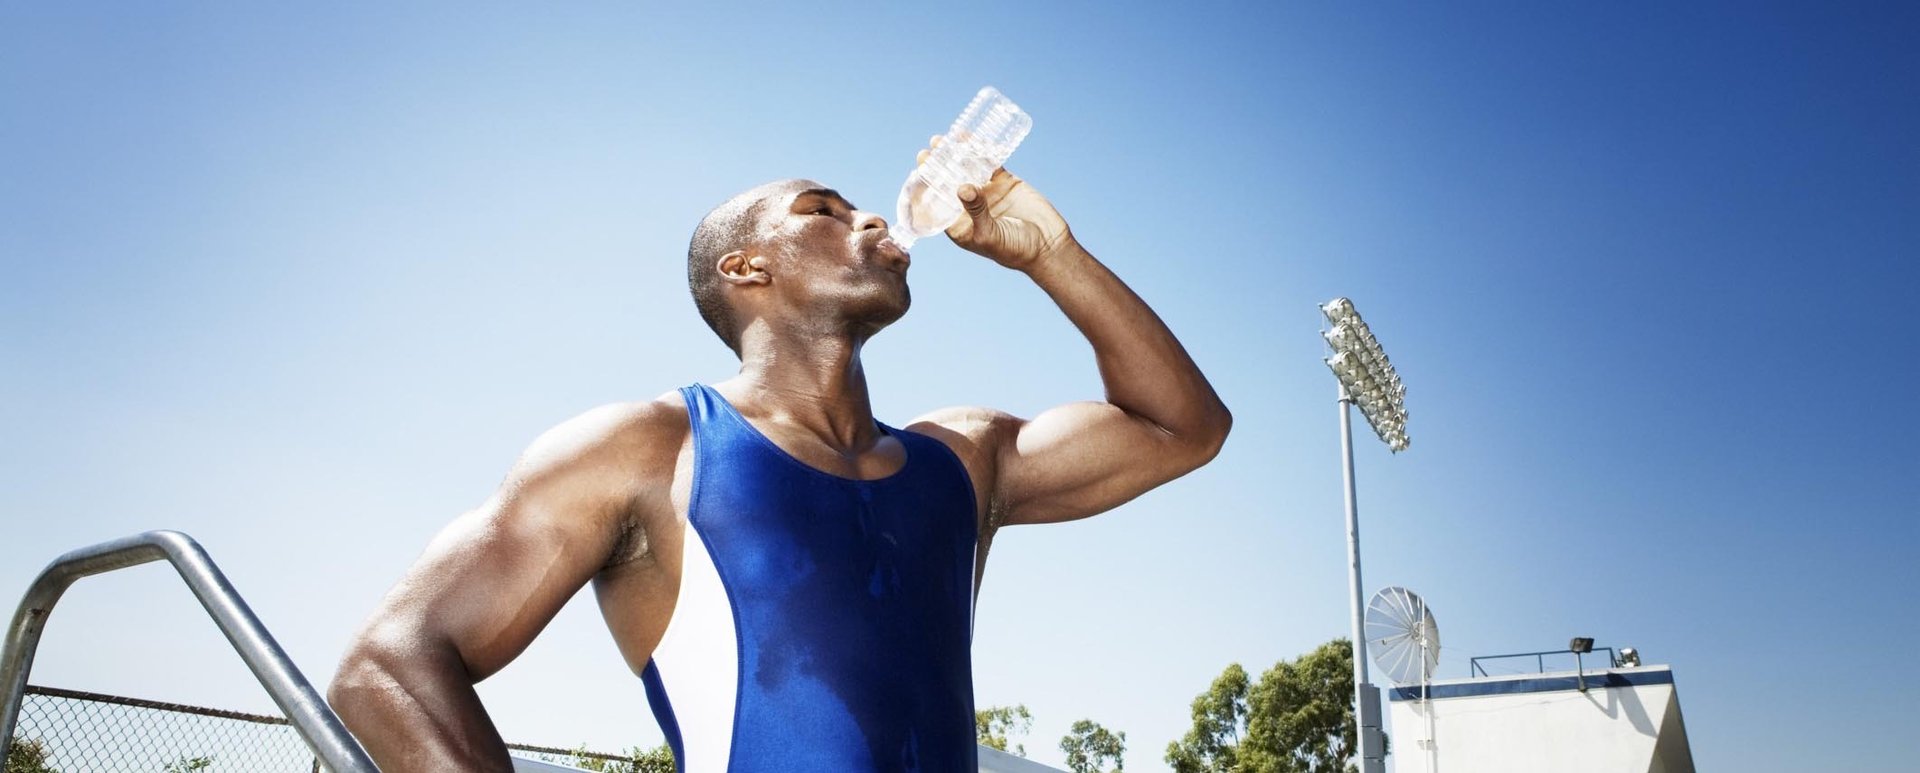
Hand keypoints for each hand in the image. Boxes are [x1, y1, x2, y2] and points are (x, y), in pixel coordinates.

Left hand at [915, 137, 1074, 271]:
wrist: (1048, 246)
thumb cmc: (1014, 250)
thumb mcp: (990, 234)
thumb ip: (976, 211)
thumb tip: (961, 187)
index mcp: (960, 224)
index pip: (937, 202)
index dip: (927, 185)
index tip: (920, 168)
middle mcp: (970, 207)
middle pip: (949, 182)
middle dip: (939, 165)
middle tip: (930, 148)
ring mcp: (987, 192)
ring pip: (968, 169)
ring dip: (956, 154)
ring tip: (944, 139)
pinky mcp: (1004, 182)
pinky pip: (990, 163)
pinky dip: (980, 150)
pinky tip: (970, 138)